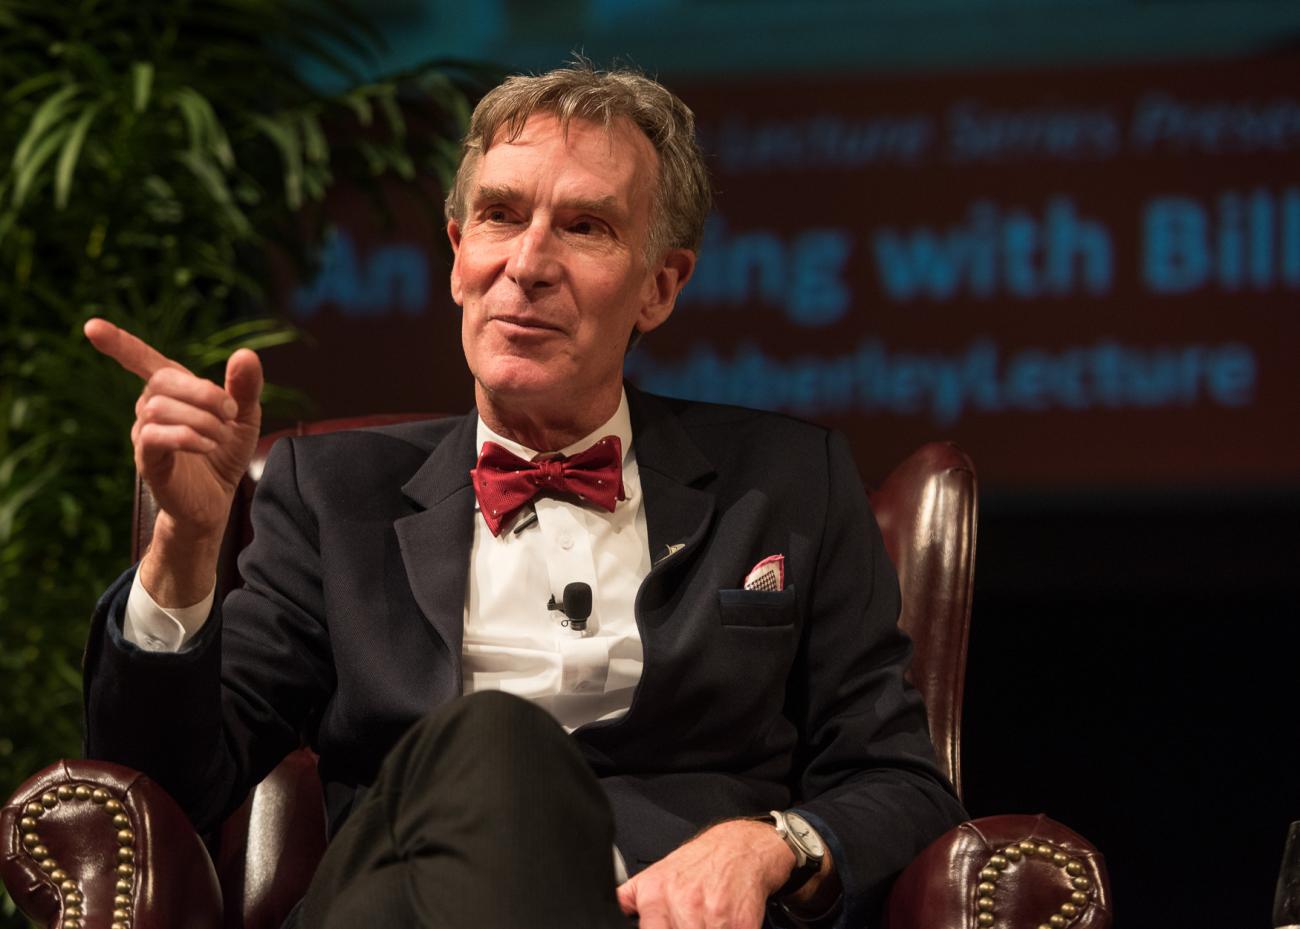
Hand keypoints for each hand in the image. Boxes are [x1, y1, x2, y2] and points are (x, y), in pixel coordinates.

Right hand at [85, 318, 261, 602]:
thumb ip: (245, 387)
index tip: (91, 326)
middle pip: (162, 380)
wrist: (217, 502)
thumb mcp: (245, 417)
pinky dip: (186, 436)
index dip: (120, 343)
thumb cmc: (225, 454)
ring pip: (159, 407)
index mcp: (173, 391)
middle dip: (204, 392)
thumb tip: (245, 354)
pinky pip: (154, 436)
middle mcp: (150, 408)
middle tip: (231, 413)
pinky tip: (207, 445)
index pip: (143, 361)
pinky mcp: (147, 461)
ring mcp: (144, 435)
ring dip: (201, 419)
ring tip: (220, 438)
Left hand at [616, 819, 793, 928]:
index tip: (663, 926)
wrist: (738, 848)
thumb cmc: (697, 863)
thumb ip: (628, 899)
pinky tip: (724, 922)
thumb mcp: (654, 875)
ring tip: (704, 921)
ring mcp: (713, 917)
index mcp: (656, 896)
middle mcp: (683, 905)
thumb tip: (610, 915)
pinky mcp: (740, 925)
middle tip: (687, 921)